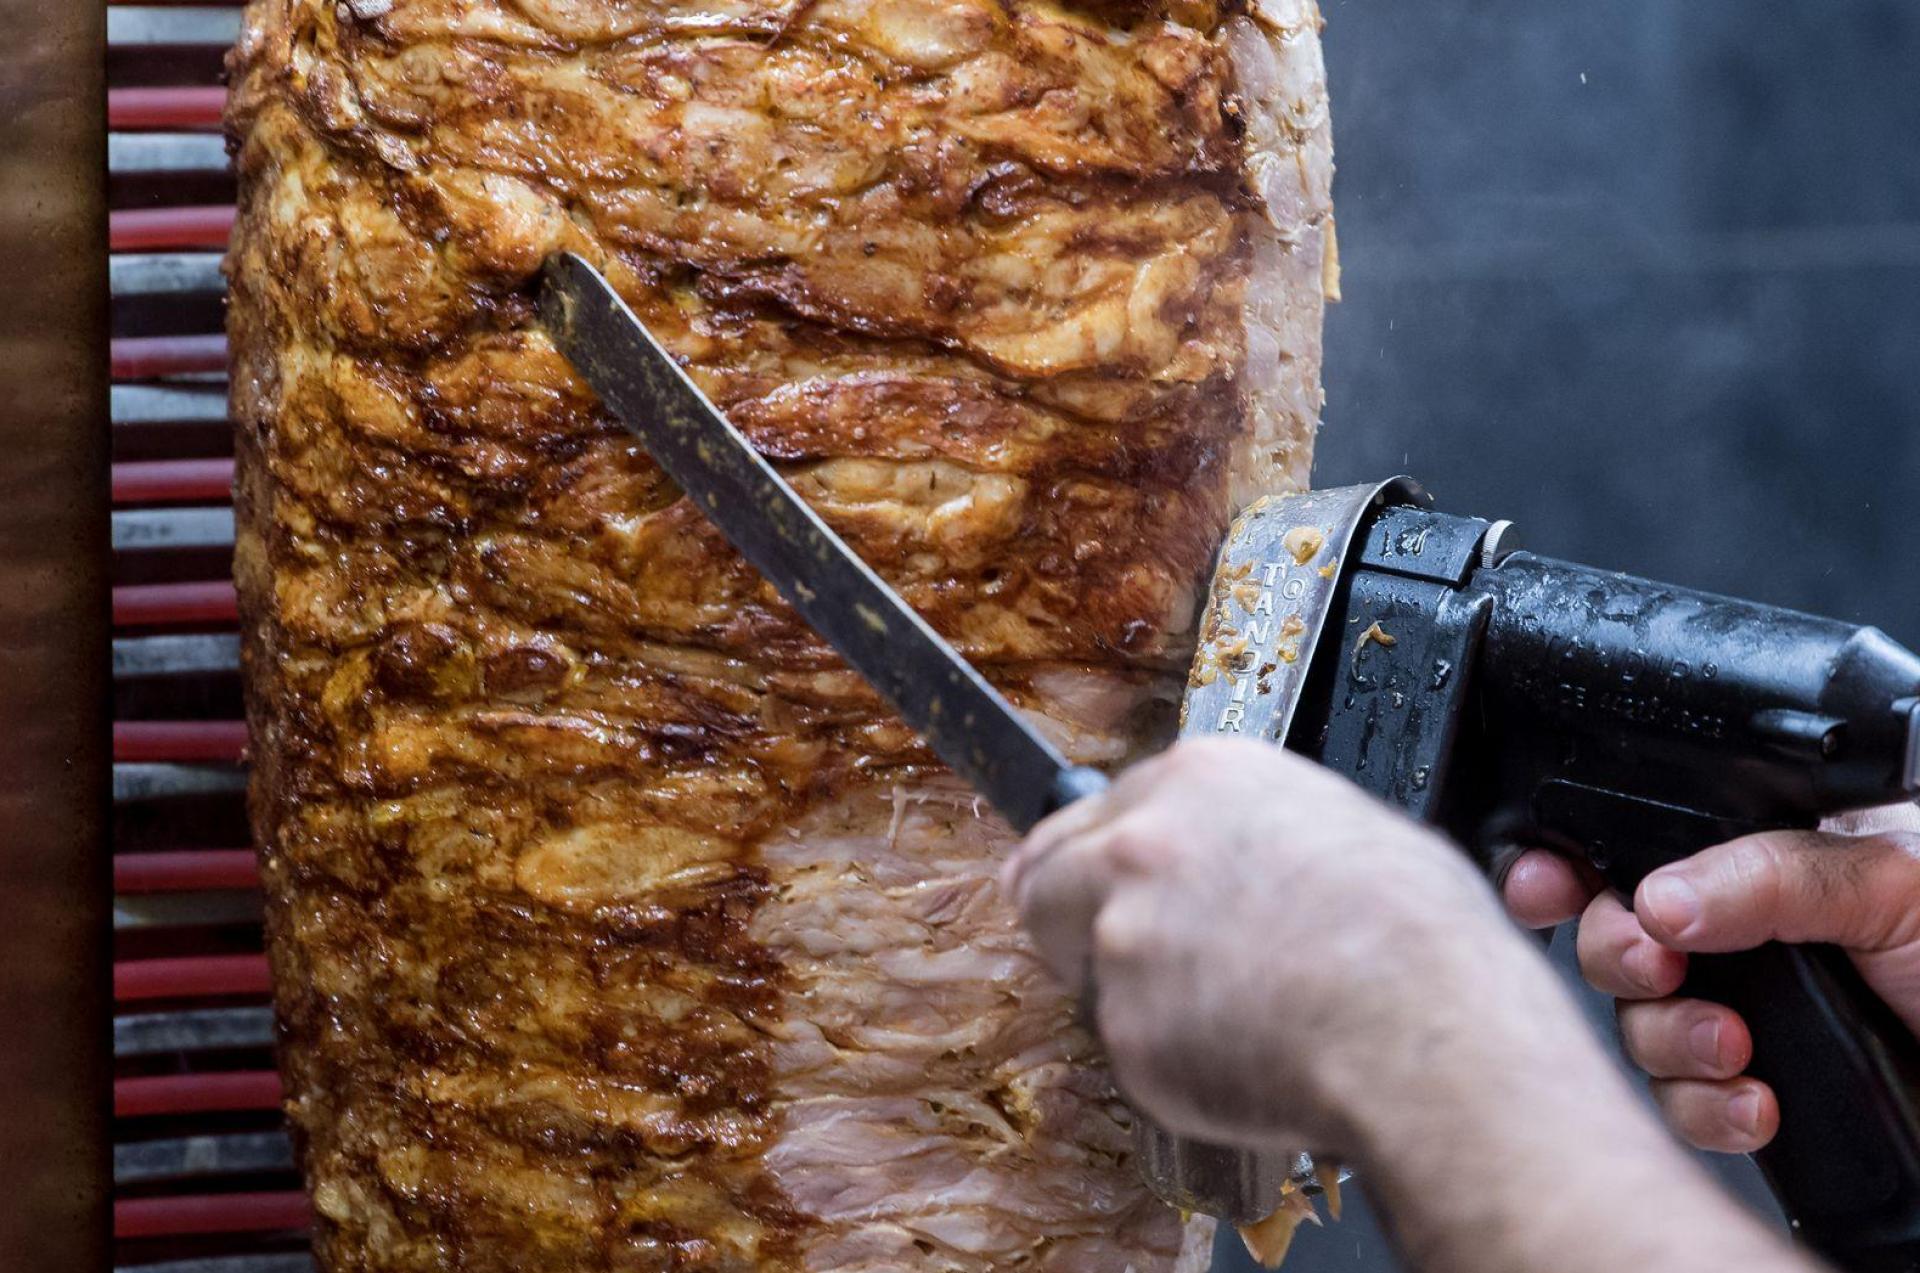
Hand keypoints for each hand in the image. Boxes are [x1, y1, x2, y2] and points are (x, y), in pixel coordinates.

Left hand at [1003, 737, 1566, 1158]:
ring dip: (1132, 995)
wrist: (1427, 1029)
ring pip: (1088, 971)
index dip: (1098, 857)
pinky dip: (1171, 1062)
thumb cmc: (1419, 937)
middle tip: (1095, 955)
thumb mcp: (1347, 827)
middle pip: (1046, 875)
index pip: (1098, 810)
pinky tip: (1243, 1058)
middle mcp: (1144, 843)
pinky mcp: (1125, 1025)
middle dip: (1066, 916)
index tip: (1089, 882)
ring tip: (1228, 1016)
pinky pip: (1133, 1048)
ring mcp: (1124, 934)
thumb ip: (1252, 830)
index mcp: (1201, 778)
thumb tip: (1246, 855)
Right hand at [1502, 804, 1919, 1152]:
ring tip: (1735, 1050)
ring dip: (1672, 1042)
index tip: (1548, 883)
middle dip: (1621, 956)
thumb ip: (1770, 872)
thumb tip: (1656, 892)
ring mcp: (1751, 1014)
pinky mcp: (1760, 1092)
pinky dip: (1709, 1110)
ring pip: (1640, 1026)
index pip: (1639, 842)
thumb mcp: (1893, 882)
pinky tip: (1758, 1104)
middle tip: (1659, 965)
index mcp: (1767, 857)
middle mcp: (1746, 934)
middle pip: (1617, 934)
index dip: (1576, 860)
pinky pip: (1685, 1104)